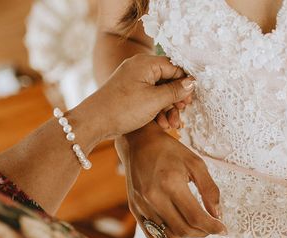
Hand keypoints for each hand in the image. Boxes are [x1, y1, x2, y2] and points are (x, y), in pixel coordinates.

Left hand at [80, 54, 194, 138]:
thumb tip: (192, 83)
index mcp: (146, 63)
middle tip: (183, 111)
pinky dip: (157, 110)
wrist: (94, 122)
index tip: (192, 98)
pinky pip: (150, 97)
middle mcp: (139, 68)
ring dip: (168, 108)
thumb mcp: (155, 100)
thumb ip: (175, 91)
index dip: (185, 82)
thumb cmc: (123, 109)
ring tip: (172, 124)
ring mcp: (134, 80)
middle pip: (168, 79)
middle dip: (177, 98)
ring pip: (160, 91)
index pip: (174, 67)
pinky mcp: (130, 93)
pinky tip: (162, 124)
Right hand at [115, 124, 225, 237]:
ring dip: (186, 235)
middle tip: (210, 226)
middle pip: (182, 230)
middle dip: (201, 232)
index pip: (195, 217)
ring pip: (168, 236)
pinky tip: (176, 223)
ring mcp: (142, 205)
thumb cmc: (169, 151)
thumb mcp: (196, 164)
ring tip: (194, 225)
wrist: (139, 143)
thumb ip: (209, 189)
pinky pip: (152, 234)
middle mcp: (154, 198)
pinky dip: (167, 235)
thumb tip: (217, 214)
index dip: (212, 227)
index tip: (222, 229)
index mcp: (171, 184)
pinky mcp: (135, 209)